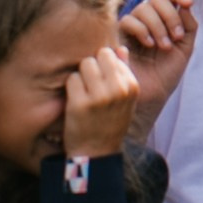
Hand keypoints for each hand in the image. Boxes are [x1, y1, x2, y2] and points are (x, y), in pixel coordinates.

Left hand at [62, 40, 137, 158]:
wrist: (96, 153)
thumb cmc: (110, 123)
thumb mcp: (125, 99)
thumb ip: (124, 72)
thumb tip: (120, 48)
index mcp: (131, 86)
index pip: (114, 55)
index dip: (104, 67)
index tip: (102, 81)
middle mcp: (118, 89)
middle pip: (99, 55)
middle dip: (93, 66)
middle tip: (91, 84)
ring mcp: (99, 96)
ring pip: (85, 64)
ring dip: (81, 75)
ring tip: (83, 92)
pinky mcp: (80, 104)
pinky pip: (72, 79)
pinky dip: (71, 87)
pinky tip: (75, 100)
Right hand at [120, 0, 196, 123]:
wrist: (152, 95)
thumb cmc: (167, 72)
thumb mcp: (185, 48)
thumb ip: (189, 26)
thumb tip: (185, 5)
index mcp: (163, 19)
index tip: (189, 3)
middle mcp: (146, 20)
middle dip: (169, 16)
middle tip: (175, 37)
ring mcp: (132, 27)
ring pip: (143, 8)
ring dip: (158, 25)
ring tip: (164, 46)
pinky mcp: (118, 36)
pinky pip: (128, 20)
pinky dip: (142, 29)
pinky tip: (149, 45)